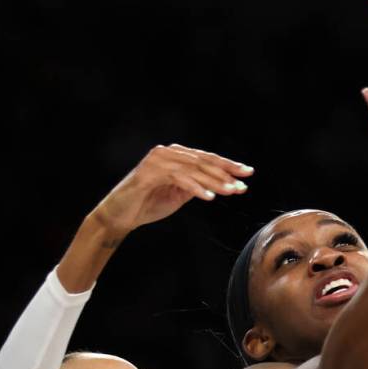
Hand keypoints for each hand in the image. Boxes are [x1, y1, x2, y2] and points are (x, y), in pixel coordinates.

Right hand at [92, 144, 252, 234]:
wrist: (120, 215)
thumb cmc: (147, 204)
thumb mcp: (178, 194)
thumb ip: (195, 185)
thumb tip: (220, 184)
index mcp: (175, 155)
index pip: (206, 158)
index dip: (228, 165)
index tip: (248, 173)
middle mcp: (167, 153)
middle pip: (203, 161)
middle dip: (226, 172)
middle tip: (244, 182)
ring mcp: (157, 161)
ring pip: (193, 169)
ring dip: (214, 181)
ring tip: (231, 191)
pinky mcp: (149, 173)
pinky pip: (178, 179)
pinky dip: (195, 188)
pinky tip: (209, 196)